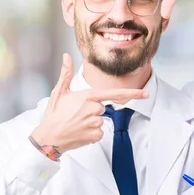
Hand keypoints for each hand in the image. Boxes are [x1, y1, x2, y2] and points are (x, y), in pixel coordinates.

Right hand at [30, 53, 148, 153]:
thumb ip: (66, 73)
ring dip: (91, 122)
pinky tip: (79, 132)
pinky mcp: (95, 136)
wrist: (48, 138)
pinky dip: (91, 133)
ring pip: (101, 121)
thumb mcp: (59, 92)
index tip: (145, 93)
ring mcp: (95, 124)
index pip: (114, 94)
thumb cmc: (53, 115)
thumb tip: (66, 56)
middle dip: (92, 111)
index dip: (132, 94)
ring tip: (76, 123)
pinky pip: (99, 133)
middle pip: (103, 108)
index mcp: (87, 97)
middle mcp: (93, 110)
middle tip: (76, 114)